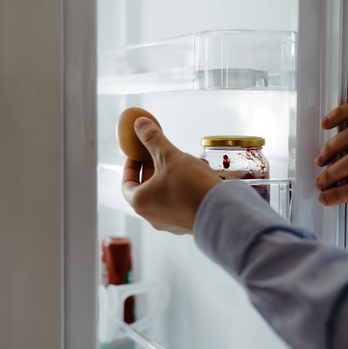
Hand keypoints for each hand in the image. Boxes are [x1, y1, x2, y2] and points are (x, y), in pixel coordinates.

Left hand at [121, 117, 221, 234]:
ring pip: (164, 195)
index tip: (136, 155)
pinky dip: (183, 187)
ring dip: (169, 176)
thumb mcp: (169, 156)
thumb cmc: (191, 187)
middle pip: (145, 189)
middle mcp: (152, 216)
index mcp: (141, 202)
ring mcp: (170, 222)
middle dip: (151, 169)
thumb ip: (153, 139)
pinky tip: (197, 174)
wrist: (220, 212)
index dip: (130, 166)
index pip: (127, 183)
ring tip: (181, 161)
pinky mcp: (186, 223)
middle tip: (157, 153)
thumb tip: (140, 125)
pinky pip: (180, 202)